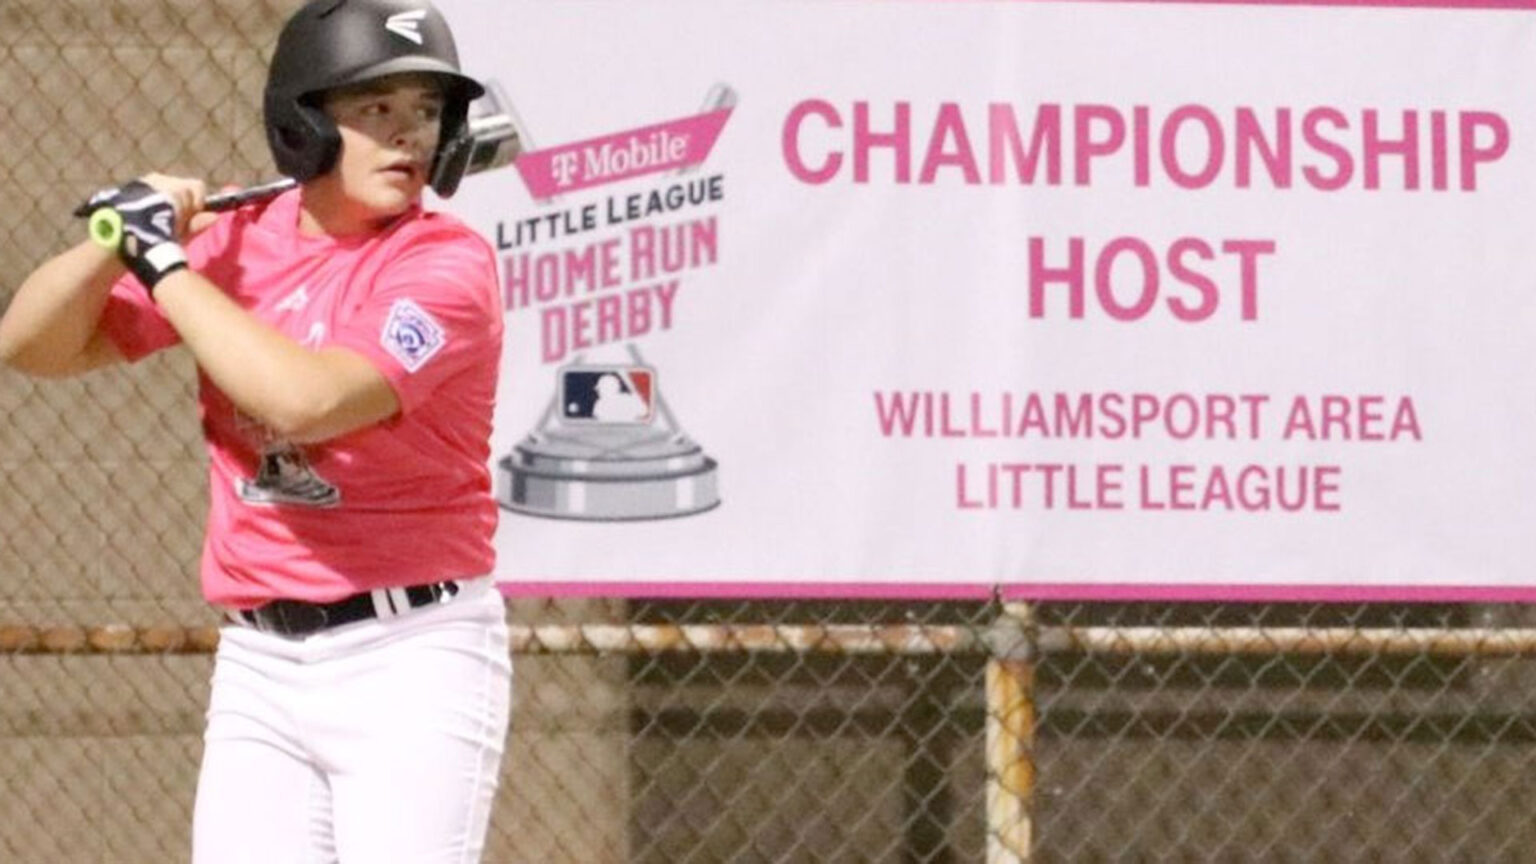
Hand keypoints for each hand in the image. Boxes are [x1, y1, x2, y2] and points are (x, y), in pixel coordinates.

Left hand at [81, 174, 206, 293]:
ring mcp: (143, 180)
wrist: (116, 239)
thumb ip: (197, 223)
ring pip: (165, 186)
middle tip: (173, 223)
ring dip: (166, 200)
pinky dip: (151, 200)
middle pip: (180, 185)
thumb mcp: (179, 235)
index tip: (188, 220)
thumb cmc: (153, 240)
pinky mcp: (130, 186)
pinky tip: (144, 216)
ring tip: (157, 220)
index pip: (196, 188)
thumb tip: (214, 216)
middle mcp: (159, 179)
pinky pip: (149, 188)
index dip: (196, 204)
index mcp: (175, 189)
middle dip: (181, 202)